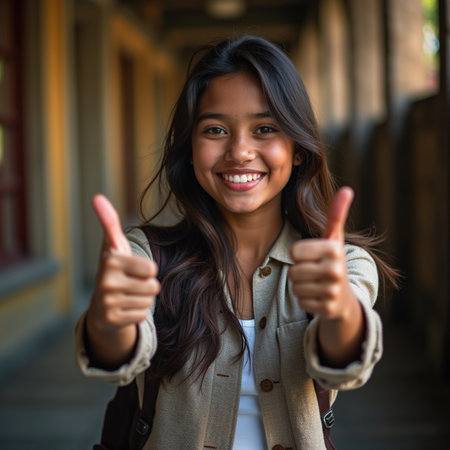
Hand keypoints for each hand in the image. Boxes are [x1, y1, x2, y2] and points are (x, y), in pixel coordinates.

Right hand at [87, 194, 159, 332]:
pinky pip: (142, 315)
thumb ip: (110, 222)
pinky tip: (124, 308)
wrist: (100, 305)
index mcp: (110, 260)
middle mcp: (105, 281)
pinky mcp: (112, 320)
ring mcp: (107, 303)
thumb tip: (97, 197)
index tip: (131, 268)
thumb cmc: (114, 270)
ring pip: (149, 301)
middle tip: (131, 283)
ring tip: (127, 295)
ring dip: (142, 298)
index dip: (147, 269)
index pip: (152, 268)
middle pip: (153, 286)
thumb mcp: (114, 246)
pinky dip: (137, 312)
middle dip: (147, 285)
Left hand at [288, 187, 355, 319]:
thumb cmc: (333, 262)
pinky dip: (305, 299)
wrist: (345, 297)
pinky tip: (318, 296)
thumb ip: (336, 214)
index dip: (299, 255)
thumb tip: (348, 189)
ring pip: (294, 286)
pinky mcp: (328, 309)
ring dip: (301, 286)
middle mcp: (336, 270)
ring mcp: (333, 291)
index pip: (294, 252)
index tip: (313, 257)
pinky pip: (300, 300)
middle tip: (314, 272)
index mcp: (334, 249)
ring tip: (316, 283)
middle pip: (293, 271)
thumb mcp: (333, 238)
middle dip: (299, 272)